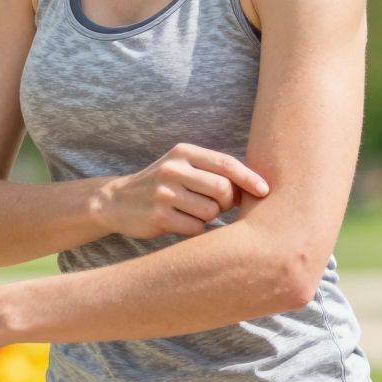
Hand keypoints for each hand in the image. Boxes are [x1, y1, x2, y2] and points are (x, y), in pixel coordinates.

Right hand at [101, 142, 269, 240]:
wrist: (117, 201)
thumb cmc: (163, 185)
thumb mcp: (182, 167)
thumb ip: (212, 172)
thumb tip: (255, 189)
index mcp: (183, 152)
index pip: (225, 163)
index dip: (249, 178)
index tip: (265, 191)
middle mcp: (173, 168)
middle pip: (222, 190)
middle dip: (228, 202)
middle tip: (219, 206)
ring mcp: (164, 192)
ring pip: (211, 211)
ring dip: (209, 217)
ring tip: (193, 212)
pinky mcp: (158, 216)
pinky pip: (195, 228)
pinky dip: (195, 229)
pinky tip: (181, 223)